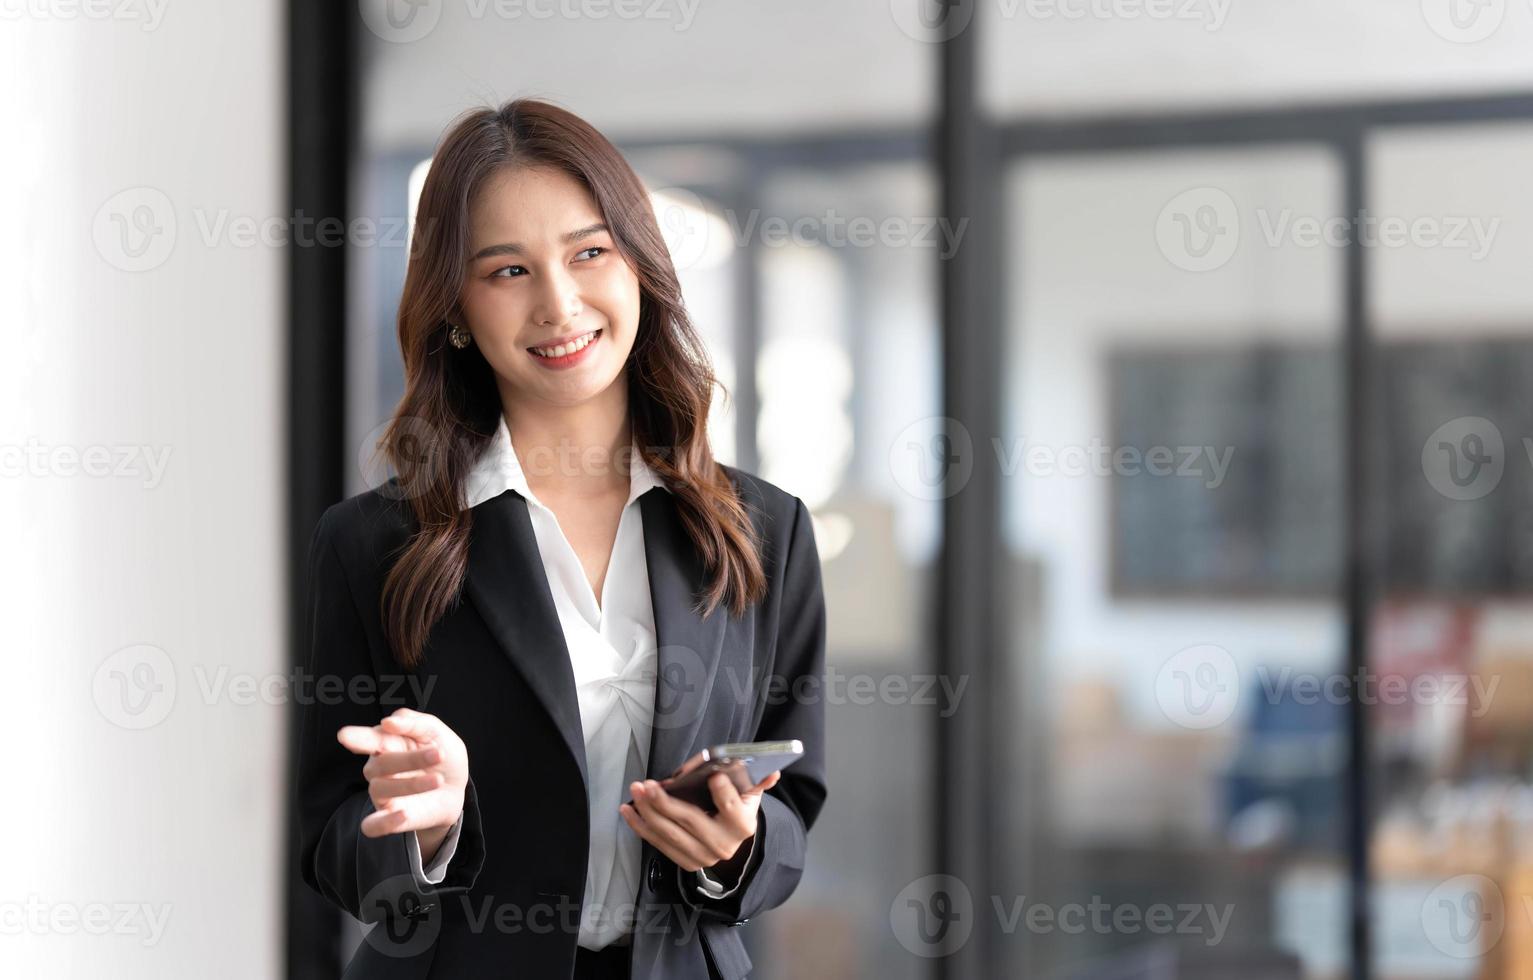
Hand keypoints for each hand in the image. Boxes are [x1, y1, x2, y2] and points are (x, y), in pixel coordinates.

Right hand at [336, 707, 468, 841]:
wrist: (457, 788)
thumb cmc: (442, 756)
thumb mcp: (438, 733)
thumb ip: (416, 723)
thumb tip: (387, 722)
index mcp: (387, 743)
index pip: (369, 739)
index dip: (357, 737)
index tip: (345, 736)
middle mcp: (379, 769)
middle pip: (380, 763)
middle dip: (409, 759)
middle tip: (438, 753)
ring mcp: (382, 794)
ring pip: (380, 789)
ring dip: (411, 785)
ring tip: (438, 780)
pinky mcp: (388, 818)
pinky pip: (372, 825)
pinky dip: (383, 822)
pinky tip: (403, 814)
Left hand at [618, 756, 780, 873]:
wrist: (732, 841)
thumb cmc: (737, 808)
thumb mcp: (748, 794)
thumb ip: (756, 781)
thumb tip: (771, 771)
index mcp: (742, 825)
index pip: (732, 808)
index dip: (723, 793)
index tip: (713, 776)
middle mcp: (723, 845)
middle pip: (691, 821)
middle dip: (665, 802)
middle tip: (647, 784)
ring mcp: (703, 857)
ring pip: (670, 834)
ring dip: (647, 812)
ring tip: (635, 792)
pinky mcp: (686, 862)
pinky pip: (658, 844)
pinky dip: (641, 827)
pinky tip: (629, 811)